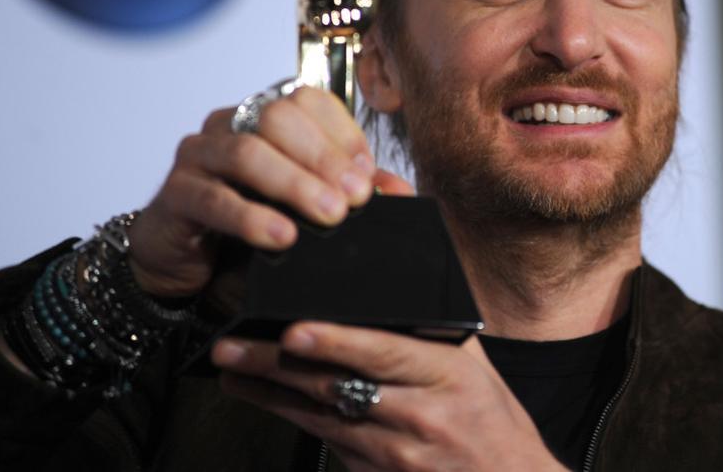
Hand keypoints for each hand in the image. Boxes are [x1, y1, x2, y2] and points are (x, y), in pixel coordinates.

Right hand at [127, 87, 412, 297]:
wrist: (188, 265)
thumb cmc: (249, 224)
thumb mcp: (305, 206)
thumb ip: (348, 191)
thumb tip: (398, 190)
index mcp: (264, 117)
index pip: (308, 101)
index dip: (342, 134)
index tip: (368, 175)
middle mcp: (230, 125)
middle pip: (278, 119)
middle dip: (324, 159)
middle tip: (354, 200)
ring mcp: (199, 156)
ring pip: (247, 153)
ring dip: (294, 184)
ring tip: (329, 216)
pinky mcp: (175, 195)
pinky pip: (213, 199)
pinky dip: (252, 217)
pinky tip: (281, 236)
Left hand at [212, 325, 566, 471]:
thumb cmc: (492, 418)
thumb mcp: (475, 364)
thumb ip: (433, 323)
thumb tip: (395, 269)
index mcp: (447, 375)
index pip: (384, 354)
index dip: (337, 342)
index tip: (295, 331)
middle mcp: (418, 416)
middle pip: (335, 387)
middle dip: (276, 366)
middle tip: (231, 346)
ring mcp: (394, 455)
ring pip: (319, 418)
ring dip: (270, 393)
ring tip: (230, 370)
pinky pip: (328, 445)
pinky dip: (295, 418)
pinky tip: (266, 400)